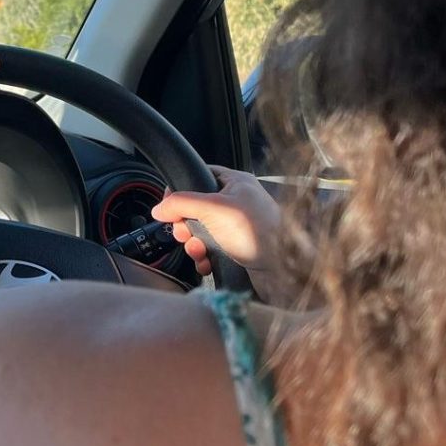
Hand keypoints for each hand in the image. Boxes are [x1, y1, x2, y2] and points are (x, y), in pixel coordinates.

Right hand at [150, 165, 286, 303]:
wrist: (286, 270)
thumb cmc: (259, 231)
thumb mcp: (213, 208)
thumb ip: (181, 204)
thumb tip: (159, 208)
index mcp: (234, 183)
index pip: (199, 176)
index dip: (181, 190)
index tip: (169, 206)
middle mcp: (236, 203)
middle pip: (196, 208)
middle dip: (186, 224)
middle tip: (184, 232)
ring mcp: (237, 227)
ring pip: (201, 231)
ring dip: (193, 243)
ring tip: (198, 250)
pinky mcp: (237, 249)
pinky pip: (210, 250)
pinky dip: (204, 257)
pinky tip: (206, 262)